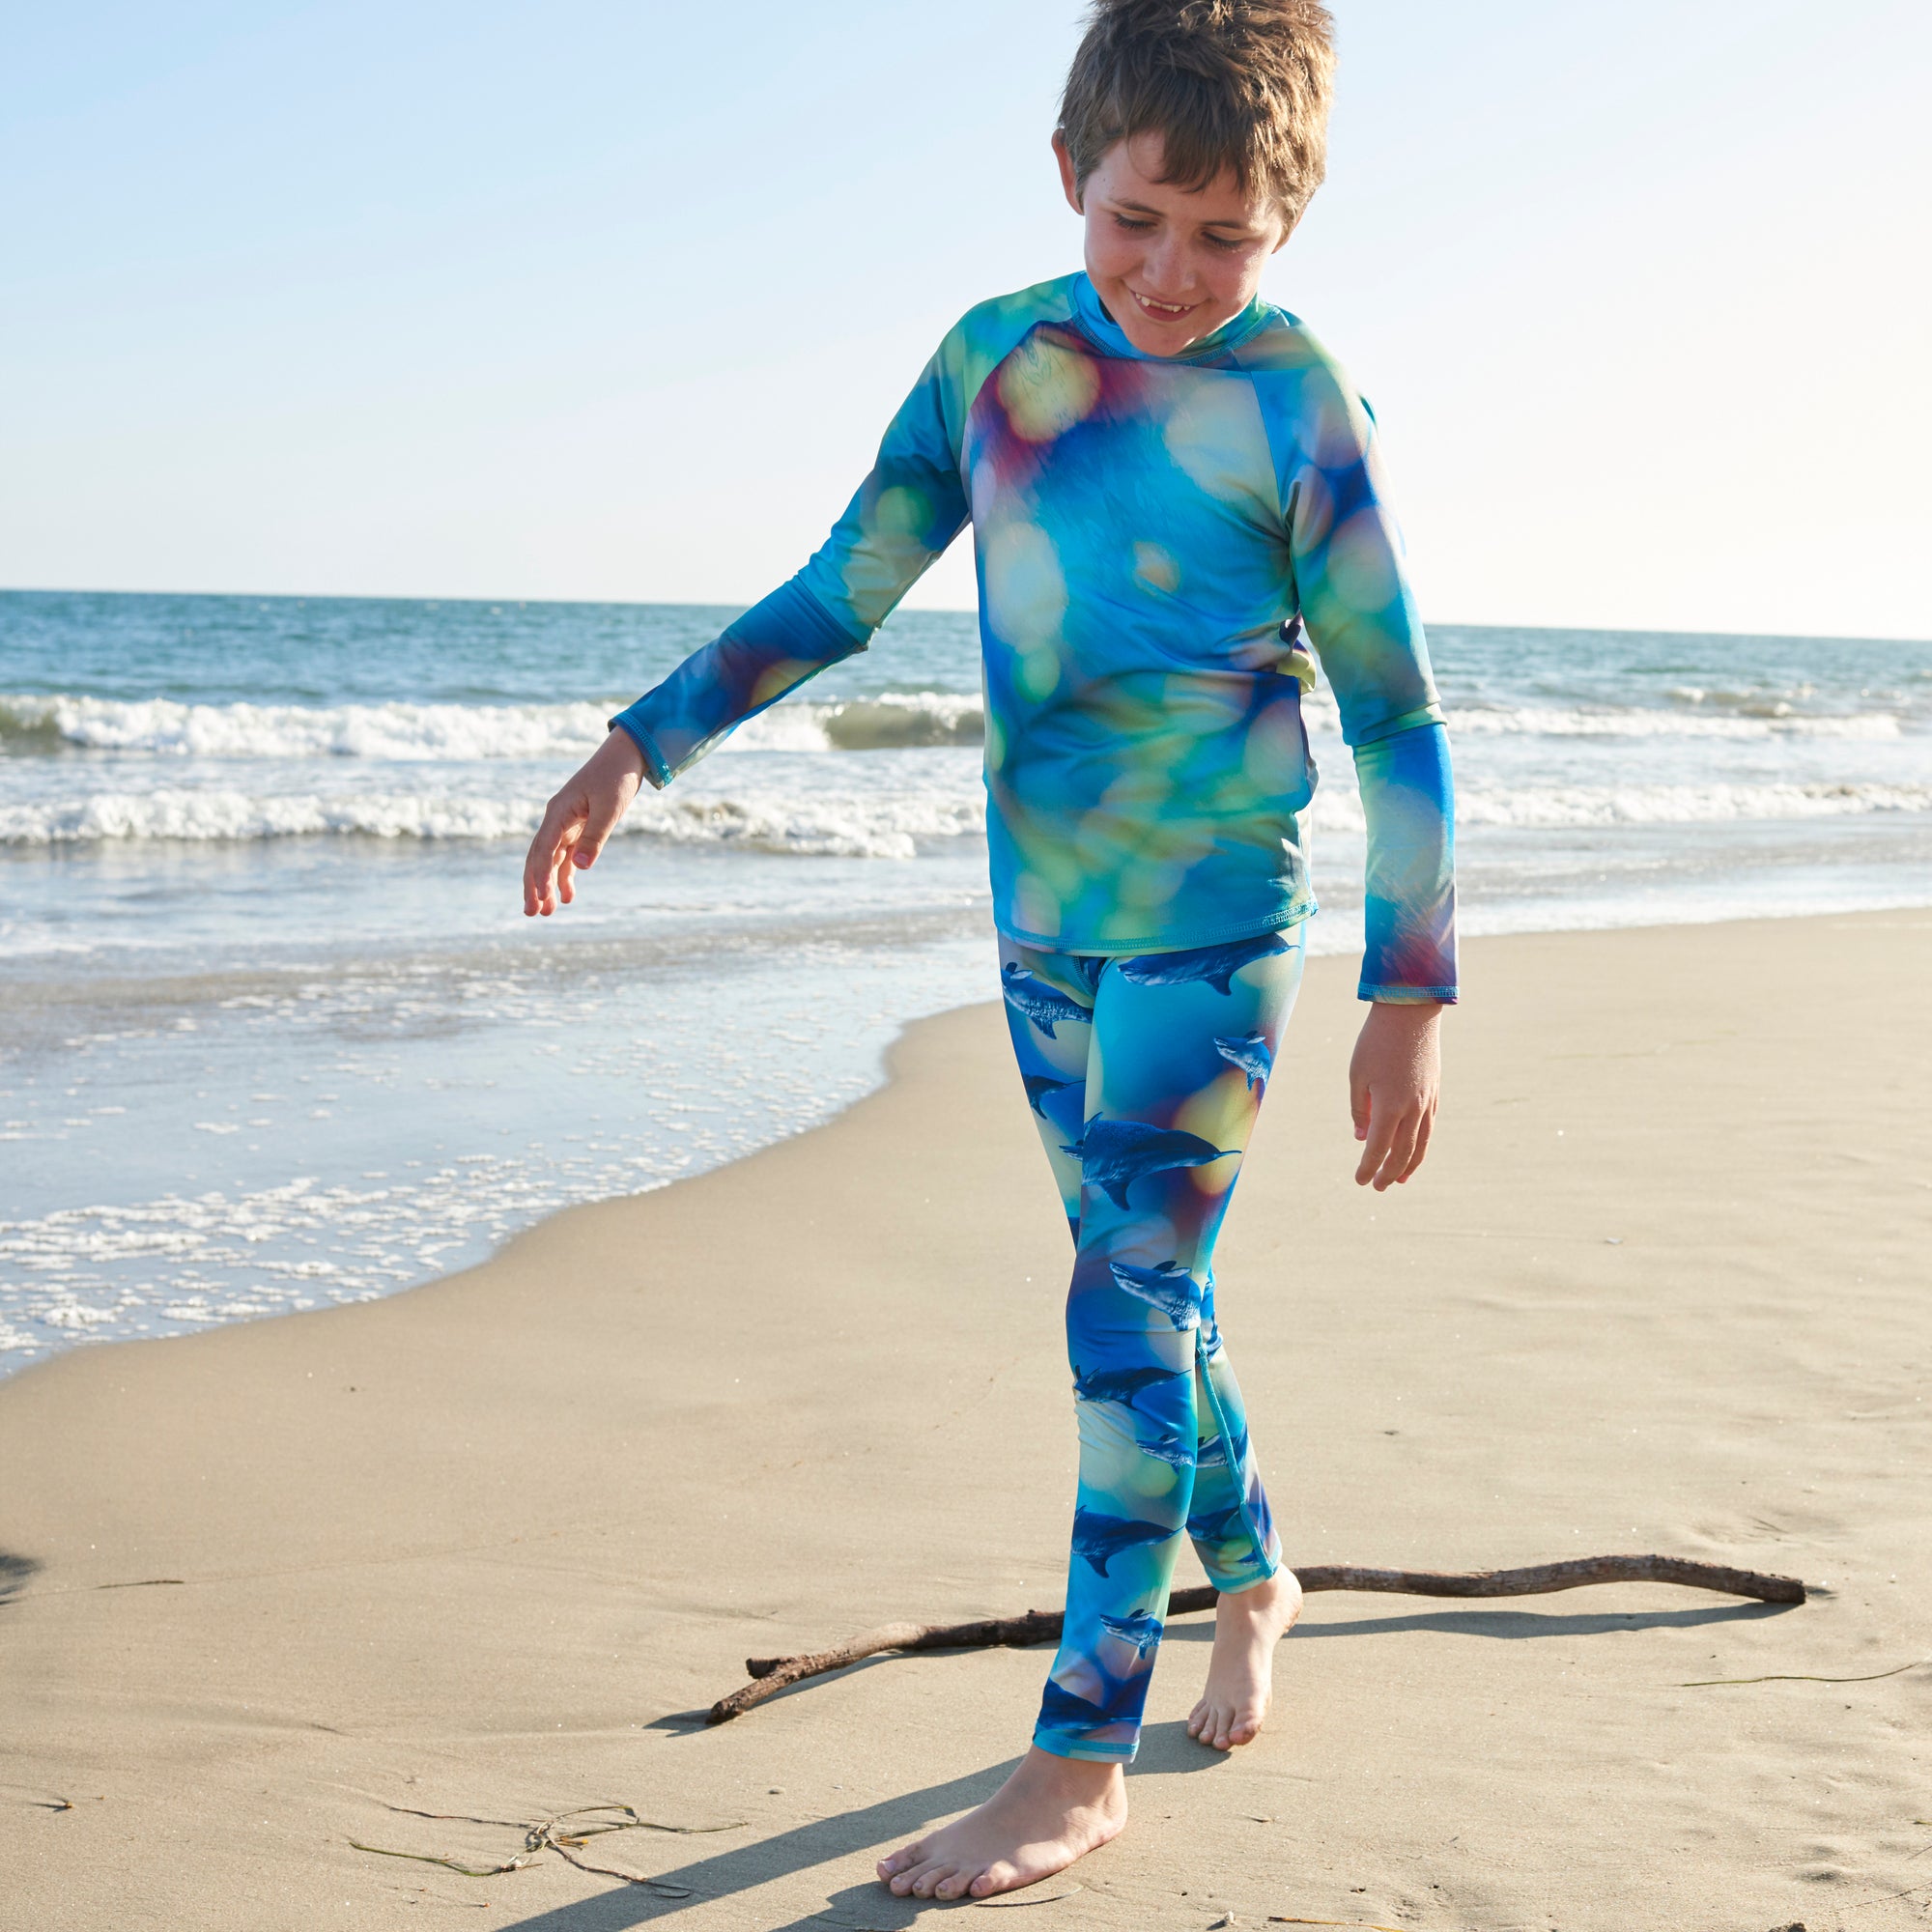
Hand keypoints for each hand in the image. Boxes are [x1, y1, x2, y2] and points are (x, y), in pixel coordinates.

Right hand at [522, 729, 647, 915]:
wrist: (624, 757)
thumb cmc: (616, 778)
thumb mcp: (609, 808)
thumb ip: (595, 837)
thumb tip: (581, 867)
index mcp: (558, 813)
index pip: (543, 849)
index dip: (540, 875)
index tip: (541, 898)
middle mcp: (556, 819)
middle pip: (538, 857)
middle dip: (533, 886)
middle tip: (531, 913)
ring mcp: (565, 824)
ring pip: (550, 859)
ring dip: (547, 885)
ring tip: (546, 912)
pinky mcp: (578, 827)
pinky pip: (566, 856)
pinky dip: (565, 875)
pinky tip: (567, 896)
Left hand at [1348, 1000, 1443, 1190]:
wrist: (1410, 1014)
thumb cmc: (1376, 1042)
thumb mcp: (1357, 1075)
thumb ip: (1359, 1109)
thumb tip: (1361, 1137)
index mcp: (1389, 1106)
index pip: (1377, 1148)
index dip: (1368, 1167)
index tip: (1360, 1181)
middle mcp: (1412, 1109)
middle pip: (1402, 1152)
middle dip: (1388, 1172)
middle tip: (1378, 1187)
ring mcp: (1428, 1101)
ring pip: (1421, 1143)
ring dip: (1409, 1164)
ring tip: (1399, 1178)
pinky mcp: (1435, 1092)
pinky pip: (1429, 1127)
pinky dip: (1421, 1144)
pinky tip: (1414, 1150)